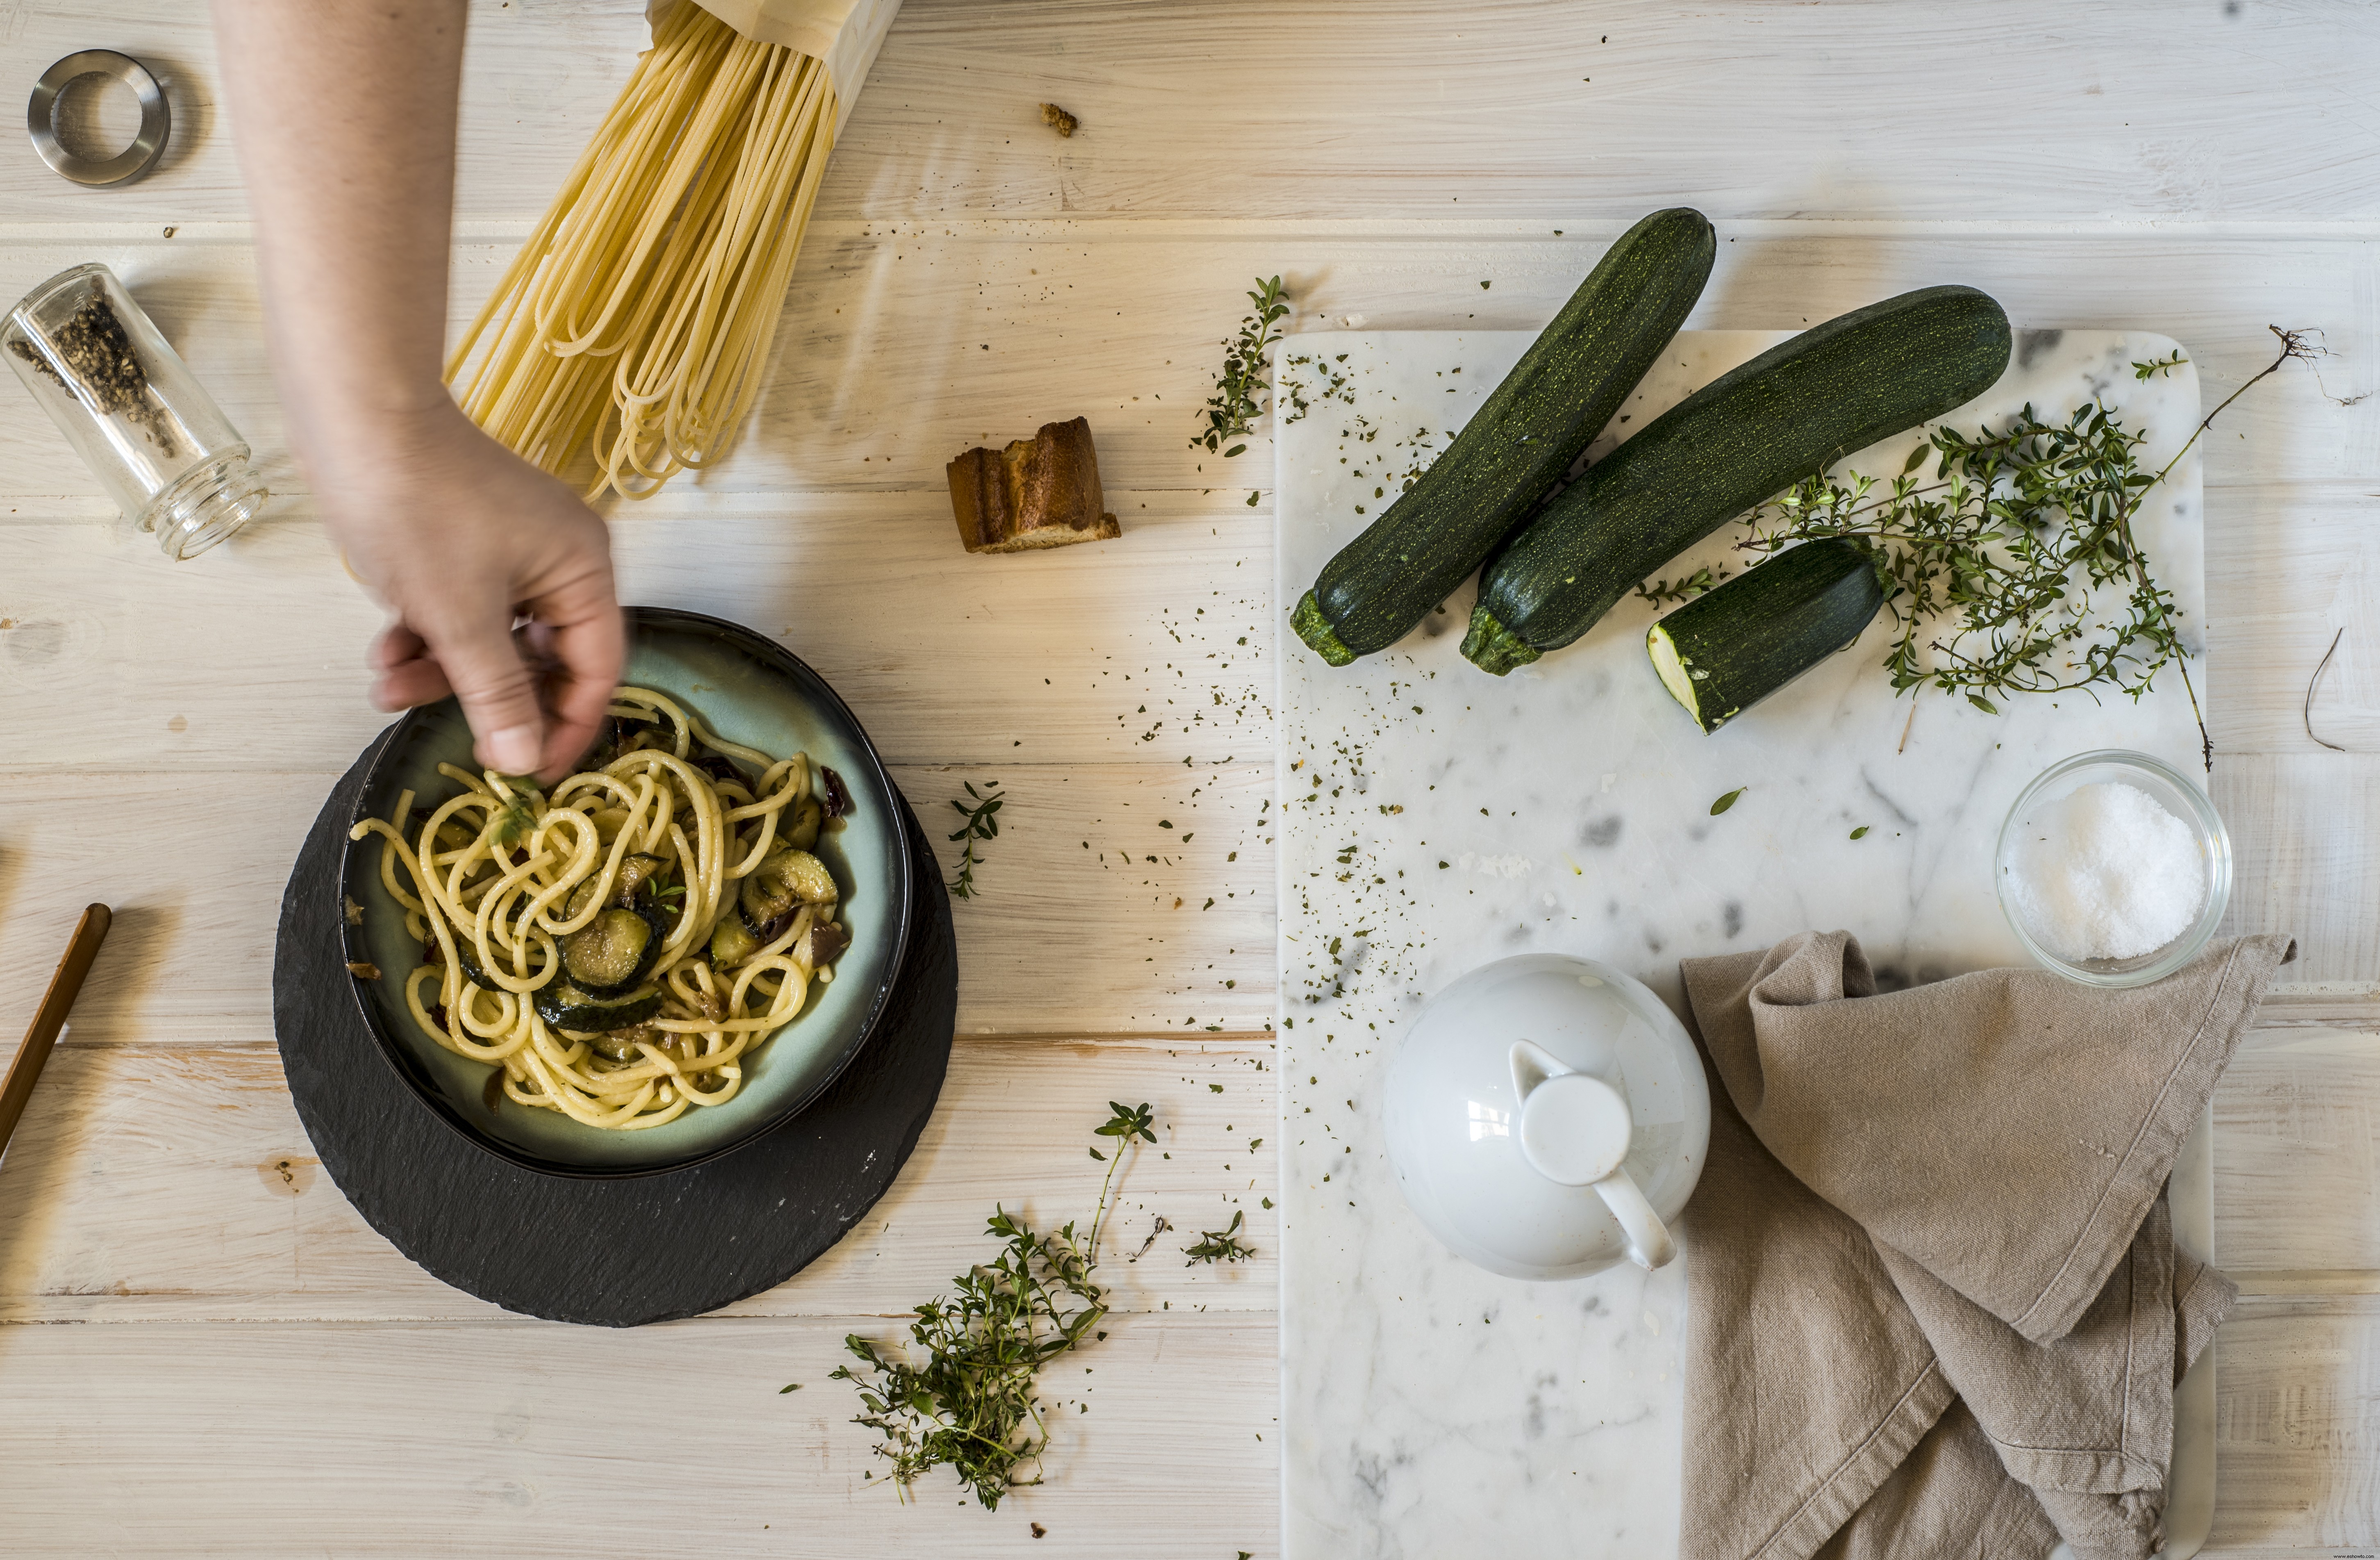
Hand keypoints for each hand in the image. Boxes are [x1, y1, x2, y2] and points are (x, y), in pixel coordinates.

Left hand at [323, 403, 623, 782]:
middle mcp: (558, 562)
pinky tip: (384, 652)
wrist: (356, 418)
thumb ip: (498, 695)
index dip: (568, 726)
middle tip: (455, 740)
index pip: (597, 669)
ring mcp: (511, 553)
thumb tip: (526, 762)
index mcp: (582, 570)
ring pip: (491, 641)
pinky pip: (461, 613)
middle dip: (486, 698)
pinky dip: (426, 638)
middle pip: (541, 661)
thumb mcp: (460, 617)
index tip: (530, 773)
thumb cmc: (419, 506)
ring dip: (442, 672)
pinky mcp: (465, 547)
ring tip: (387, 689)